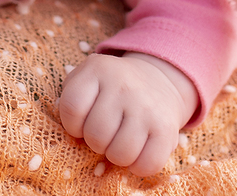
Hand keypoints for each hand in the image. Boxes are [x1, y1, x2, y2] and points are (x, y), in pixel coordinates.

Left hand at [58, 52, 198, 176]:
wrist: (158, 80)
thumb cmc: (111, 87)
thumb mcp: (88, 77)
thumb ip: (70, 97)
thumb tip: (73, 132)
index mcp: (98, 69)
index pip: (72, 107)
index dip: (72, 125)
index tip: (82, 124)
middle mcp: (123, 85)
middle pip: (95, 135)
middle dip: (95, 142)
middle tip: (104, 133)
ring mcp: (147, 107)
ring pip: (119, 154)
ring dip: (116, 156)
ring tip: (119, 141)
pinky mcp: (166, 129)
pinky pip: (146, 165)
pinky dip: (138, 166)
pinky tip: (137, 151)